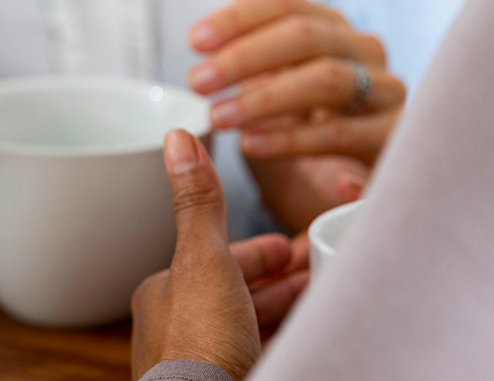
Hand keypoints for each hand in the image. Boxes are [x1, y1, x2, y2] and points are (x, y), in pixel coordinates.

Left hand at [131, 131, 307, 380]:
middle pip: (241, 293)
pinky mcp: (230, 377)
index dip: (260, 252)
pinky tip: (312, 335)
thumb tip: (178, 137)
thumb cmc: (200, 350)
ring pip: (254, 325)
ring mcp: (204, 361)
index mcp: (165, 295)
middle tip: (323, 267)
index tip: (296, 246)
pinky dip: (292, 337)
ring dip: (290, 308)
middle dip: (283, 279)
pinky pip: (266, 349)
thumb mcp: (205, 262)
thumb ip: (200, 203)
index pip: (220, 261)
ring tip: (327, 297)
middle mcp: (177, 329)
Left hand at [188, 0, 404, 166]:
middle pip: (307, 37)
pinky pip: (343, 134)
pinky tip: (254, 145)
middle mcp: (365, 53)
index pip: (286, 4)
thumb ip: (256, 12)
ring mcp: (387, 95)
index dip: (238, 17)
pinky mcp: (394, 141)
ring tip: (219, 117)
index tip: (193, 41)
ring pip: (328, 80)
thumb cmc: (295, 124)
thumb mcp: (267, 69)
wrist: (327, 194)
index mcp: (331, 28)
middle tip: (197, 81)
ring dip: (265, 98)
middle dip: (245, 57)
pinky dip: (296, 140)